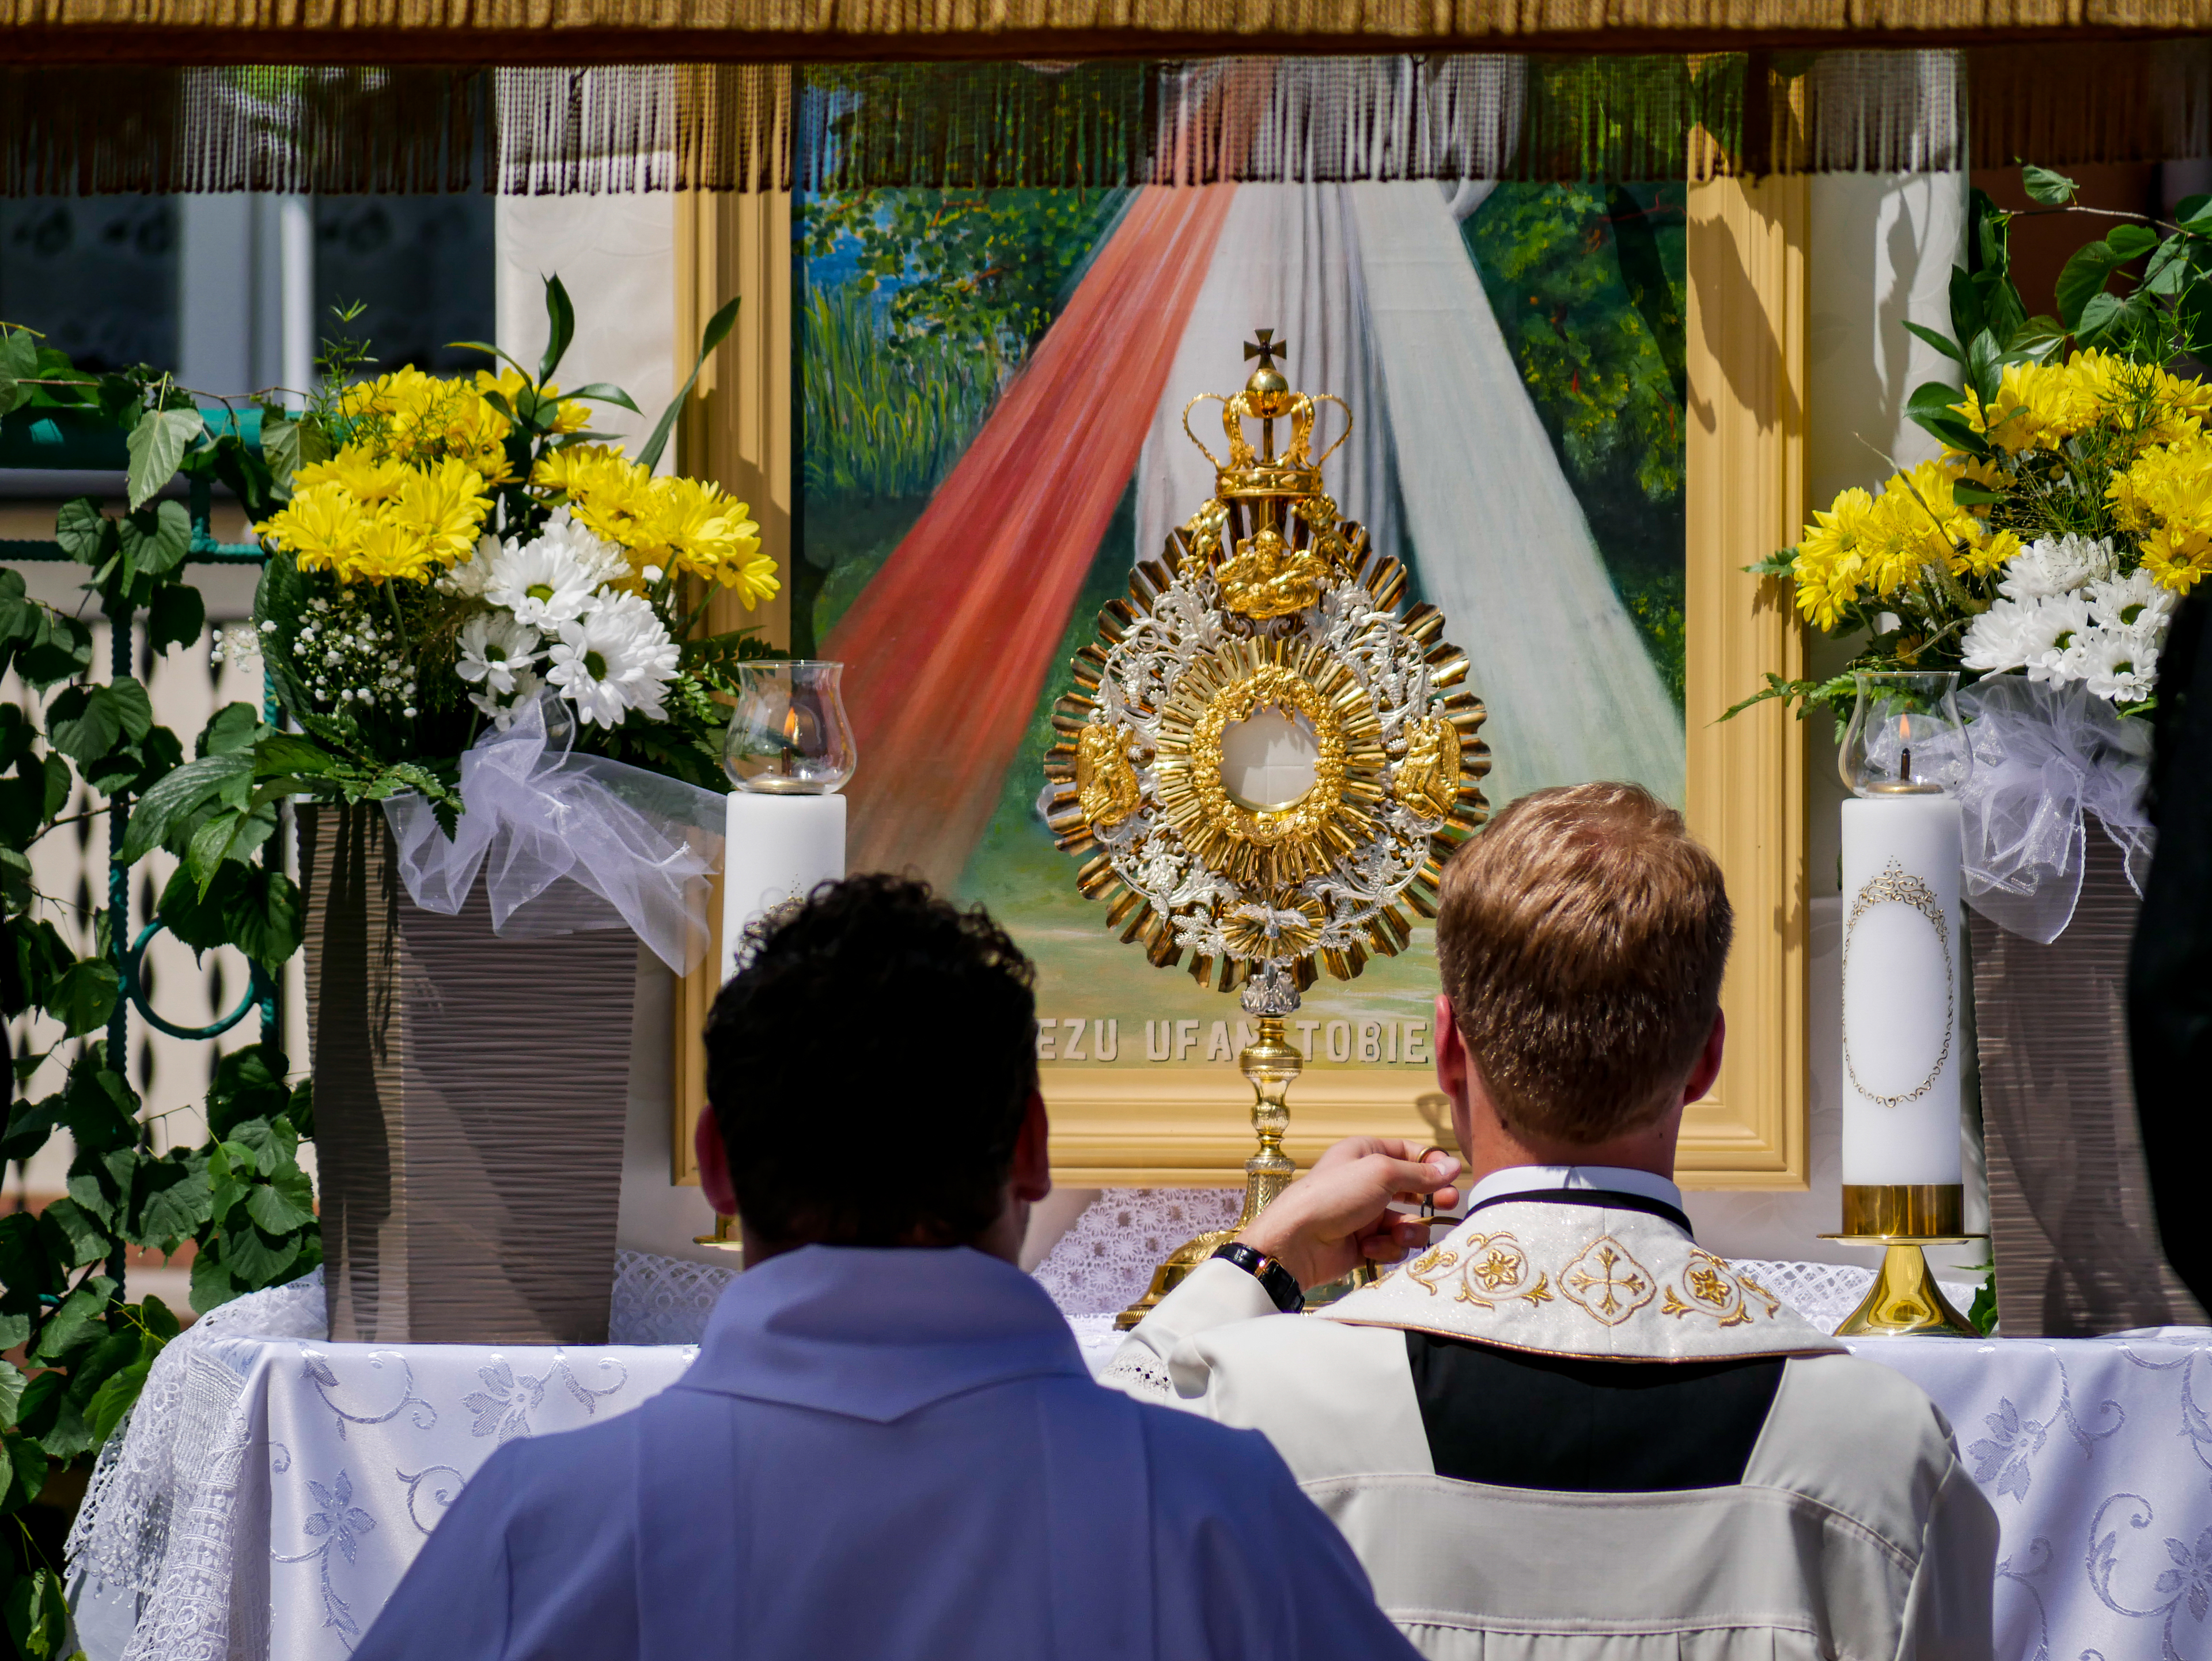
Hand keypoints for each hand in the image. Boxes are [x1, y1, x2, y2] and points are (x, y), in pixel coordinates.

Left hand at [1235, 1137, 1460, 1289]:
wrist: (1299, 1241)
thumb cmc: (1335, 1196)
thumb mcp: (1381, 1173)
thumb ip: (1420, 1174)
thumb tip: (1453, 1167)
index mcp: (1365, 1154)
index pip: (1408, 1153)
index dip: (1431, 1165)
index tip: (1452, 1176)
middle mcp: (1366, 1182)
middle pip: (1412, 1190)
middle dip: (1430, 1199)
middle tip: (1448, 1204)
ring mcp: (1365, 1215)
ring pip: (1406, 1223)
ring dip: (1407, 1231)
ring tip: (1397, 1235)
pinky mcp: (1364, 1244)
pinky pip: (1392, 1245)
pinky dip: (1386, 1248)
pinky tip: (1370, 1248)